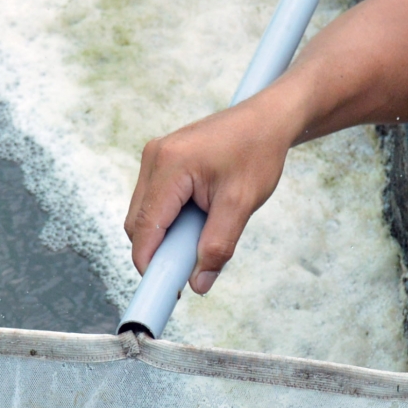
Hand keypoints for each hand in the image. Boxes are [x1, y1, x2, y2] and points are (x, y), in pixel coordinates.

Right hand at [124, 94, 298, 295]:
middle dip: (160, 250)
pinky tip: (200, 217)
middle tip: (193, 263)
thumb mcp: (241, 204)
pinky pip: (155, 201)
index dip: (150, 263)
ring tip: (205, 232)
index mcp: (169, 165)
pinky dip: (172, 219)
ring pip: (145, 214)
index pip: (145, 227)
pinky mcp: (162, 160)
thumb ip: (218, 245)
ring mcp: (155, 157)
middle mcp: (154, 158)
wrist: (268, 119)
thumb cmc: (258, 152)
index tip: (165, 289)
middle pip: (138, 223)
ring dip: (168, 234)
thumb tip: (199, 283)